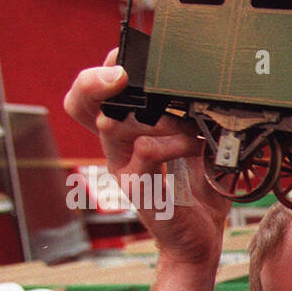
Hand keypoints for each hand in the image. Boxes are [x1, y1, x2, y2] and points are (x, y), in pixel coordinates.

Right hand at [63, 48, 231, 267]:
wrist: (202, 239)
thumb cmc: (200, 191)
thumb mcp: (202, 144)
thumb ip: (197, 117)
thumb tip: (210, 87)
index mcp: (129, 130)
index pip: (98, 91)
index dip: (104, 67)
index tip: (123, 52)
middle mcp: (118, 145)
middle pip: (81, 103)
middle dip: (94, 80)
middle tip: (121, 73)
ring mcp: (123, 166)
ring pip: (113, 124)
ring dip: (157, 117)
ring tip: (189, 126)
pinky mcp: (136, 187)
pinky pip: (144, 152)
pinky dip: (172, 144)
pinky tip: (194, 147)